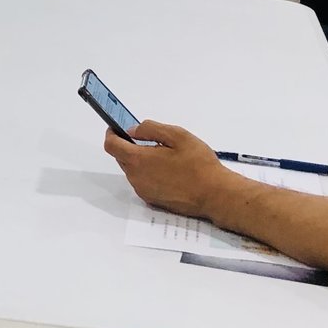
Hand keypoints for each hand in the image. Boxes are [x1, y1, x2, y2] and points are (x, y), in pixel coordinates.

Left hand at [104, 120, 228, 219]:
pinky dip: (148, 173)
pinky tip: (167, 170)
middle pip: (121, 157)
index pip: (111, 145)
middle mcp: (136, 177)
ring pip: (132, 170)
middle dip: (128, 146)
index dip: (112, 133)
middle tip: (147, 139)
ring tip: (163, 155)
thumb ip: (151, 129)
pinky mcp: (152, 200)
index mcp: (139, 160)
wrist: (215, 195)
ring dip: (140, 160)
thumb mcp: (178, 136)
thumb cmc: (199, 164)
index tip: (116, 127)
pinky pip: (142, 181)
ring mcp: (143, 190)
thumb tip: (132, 130)